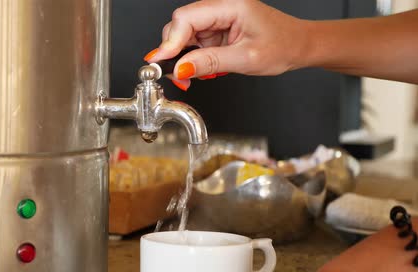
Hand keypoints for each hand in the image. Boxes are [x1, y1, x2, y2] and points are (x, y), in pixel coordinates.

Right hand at [144, 0, 309, 88]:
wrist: (299, 46)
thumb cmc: (283, 45)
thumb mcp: (246, 59)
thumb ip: (210, 62)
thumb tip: (180, 67)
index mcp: (230, 5)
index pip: (186, 18)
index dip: (170, 41)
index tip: (161, 61)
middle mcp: (221, 8)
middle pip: (180, 25)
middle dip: (174, 51)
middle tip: (176, 75)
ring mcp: (217, 19)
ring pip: (184, 36)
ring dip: (183, 58)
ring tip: (191, 77)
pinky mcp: (217, 31)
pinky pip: (194, 43)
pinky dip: (192, 59)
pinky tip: (200, 70)